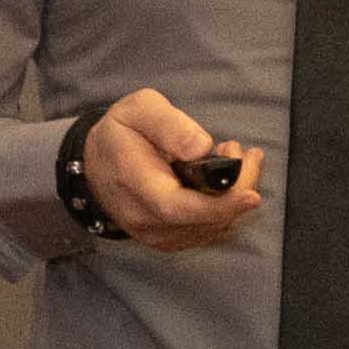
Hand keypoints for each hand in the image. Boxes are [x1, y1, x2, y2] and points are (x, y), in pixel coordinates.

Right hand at [82, 88, 262, 254]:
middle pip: (204, 218)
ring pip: (212, 226)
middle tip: (243, 152)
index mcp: (134, 182)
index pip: (177, 207)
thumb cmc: (121, 133)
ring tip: (232, 156)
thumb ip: (168, 123)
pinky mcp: (168, 240)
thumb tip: (201, 148)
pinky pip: (208, 229)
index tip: (250, 194)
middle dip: (238, 187)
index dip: (218, 205)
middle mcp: (144, 218)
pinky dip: (226, 206)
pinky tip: (224, 179)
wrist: (98, 164)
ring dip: (235, 194)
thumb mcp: (138, 109)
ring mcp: (156, 235)